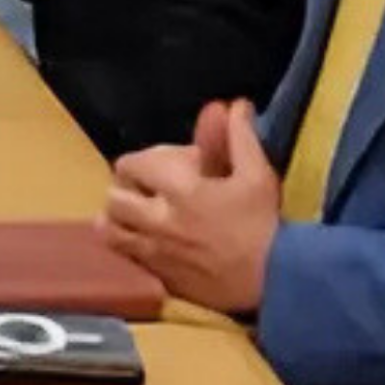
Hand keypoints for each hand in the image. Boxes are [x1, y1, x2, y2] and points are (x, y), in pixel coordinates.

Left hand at [99, 99, 281, 313]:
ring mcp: (154, 251)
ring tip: (135, 216)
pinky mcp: (158, 276)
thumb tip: (235, 105)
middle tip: (144, 190)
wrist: (274, 280)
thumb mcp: (258, 174)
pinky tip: (145, 242)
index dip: (141, 161)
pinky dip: (126, 245)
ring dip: (117, 219)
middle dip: (124, 189)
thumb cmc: (265, 223)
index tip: (162, 165)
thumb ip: (240, 137)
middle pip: (113, 198)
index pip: (132, 165)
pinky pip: (124, 257)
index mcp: (180, 190)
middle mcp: (158, 220)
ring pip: (109, 230)